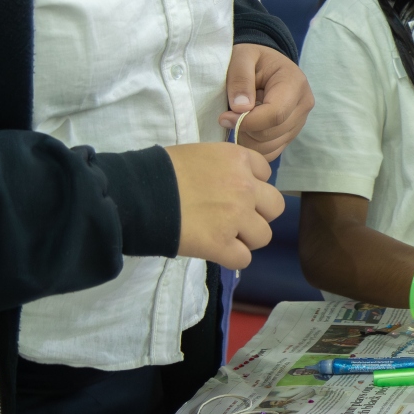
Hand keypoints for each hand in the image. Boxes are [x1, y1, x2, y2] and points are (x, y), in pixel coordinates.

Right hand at [166, 142, 284, 267]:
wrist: (138, 193)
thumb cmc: (161, 170)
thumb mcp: (199, 154)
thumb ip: (223, 167)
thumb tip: (227, 184)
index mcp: (238, 159)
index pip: (265, 174)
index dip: (251, 185)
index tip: (231, 192)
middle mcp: (245, 186)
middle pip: (275, 207)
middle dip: (257, 213)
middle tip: (234, 218)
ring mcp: (236, 216)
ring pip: (264, 236)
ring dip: (246, 238)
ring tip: (223, 235)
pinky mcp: (221, 244)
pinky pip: (243, 259)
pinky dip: (230, 258)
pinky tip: (215, 250)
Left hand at [222, 43, 313, 161]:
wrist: (266, 64)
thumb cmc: (252, 59)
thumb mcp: (242, 57)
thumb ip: (240, 79)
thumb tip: (241, 108)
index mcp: (295, 83)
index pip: (275, 114)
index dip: (247, 121)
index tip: (224, 117)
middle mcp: (303, 105)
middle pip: (271, 133)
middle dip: (245, 129)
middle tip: (229, 116)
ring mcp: (300, 122)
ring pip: (269, 146)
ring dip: (247, 139)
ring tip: (239, 119)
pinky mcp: (292, 134)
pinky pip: (271, 152)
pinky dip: (253, 146)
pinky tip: (246, 129)